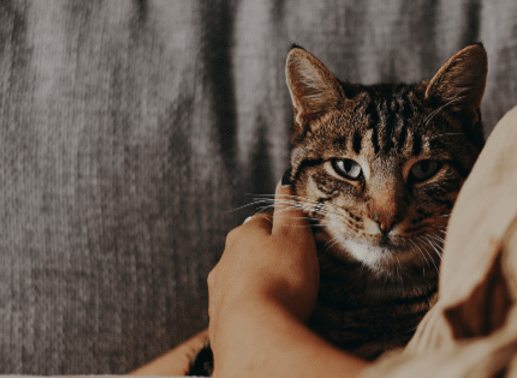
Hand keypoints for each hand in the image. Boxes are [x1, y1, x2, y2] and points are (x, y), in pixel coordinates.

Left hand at [204, 183, 367, 377]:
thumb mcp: (296, 237)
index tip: (299, 242)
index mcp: (243, 235)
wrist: (255, 334)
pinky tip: (266, 317)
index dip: (284, 230)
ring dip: (257, 284)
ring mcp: (218, 291)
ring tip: (281, 298)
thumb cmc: (282, 280)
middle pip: (248, 251)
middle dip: (267, 257)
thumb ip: (289, 208)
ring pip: (240, 280)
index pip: (263, 222)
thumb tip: (283, 181)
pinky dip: (251, 309)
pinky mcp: (218, 321)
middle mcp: (224, 260)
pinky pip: (238, 308)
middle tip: (293, 271)